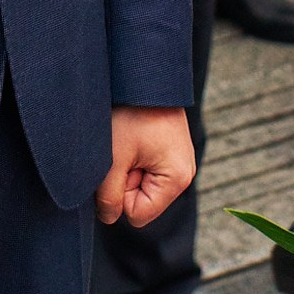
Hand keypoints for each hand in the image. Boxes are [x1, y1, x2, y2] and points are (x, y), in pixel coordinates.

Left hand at [96, 106, 193, 226]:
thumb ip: (108, 196)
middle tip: (124, 148)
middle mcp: (185, 174)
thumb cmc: (131, 113)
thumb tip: (109, 218)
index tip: (120, 162)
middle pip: (141, 202)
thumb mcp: (113, 158)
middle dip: (125, 180)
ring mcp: (180, 162)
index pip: (137, 215)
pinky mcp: (171, 152)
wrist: (145, 75)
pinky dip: (134, 157)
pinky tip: (134, 137)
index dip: (119, 194)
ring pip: (141, 185)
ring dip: (128, 167)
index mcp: (177, 179)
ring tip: (129, 140)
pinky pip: (147, 169)